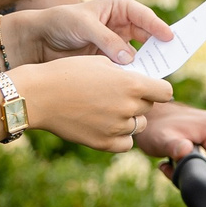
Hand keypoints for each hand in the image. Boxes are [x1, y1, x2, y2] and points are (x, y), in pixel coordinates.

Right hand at [15, 56, 173, 152]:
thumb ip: (126, 73)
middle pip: (149, 108)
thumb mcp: (101, 63)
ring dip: (129, 118)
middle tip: (116, 95)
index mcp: (132, 84)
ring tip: (106, 108)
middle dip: (138, 101)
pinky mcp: (104, 143)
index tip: (149, 88)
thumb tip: (142, 81)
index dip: (157, 89)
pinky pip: (126, 143)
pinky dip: (120, 136)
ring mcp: (117, 127)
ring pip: (137, 125)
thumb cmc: (68, 73)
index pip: (165, 92)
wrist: (39, 95)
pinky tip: (106, 125)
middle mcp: (128, 107)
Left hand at [16, 0, 172, 65]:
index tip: (170, 39)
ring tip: (157, 75)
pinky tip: (138, 83)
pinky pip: (128, 67)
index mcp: (120, 7)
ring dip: (148, 64)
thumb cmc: (61, 23)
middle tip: (173, 59)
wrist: (39, 40)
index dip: (159, 27)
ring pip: (141, 54)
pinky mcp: (112, 61)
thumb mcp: (83, 26)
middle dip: (159, 47)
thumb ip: (107, 40)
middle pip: (149, 36)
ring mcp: (119, 44)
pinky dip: (134, 74)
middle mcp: (123, 24)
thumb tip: (130, 59)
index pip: (145, 16)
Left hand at [135, 101, 205, 179]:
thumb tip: (185, 150)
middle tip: (173, 163)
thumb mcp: (160, 141)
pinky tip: (181, 153)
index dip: (198, 175)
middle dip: (196, 170)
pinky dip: (197, 158)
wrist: (151, 116)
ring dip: (194, 166)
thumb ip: (173, 147)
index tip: (177, 167)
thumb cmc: (154, 129)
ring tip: (175, 157)